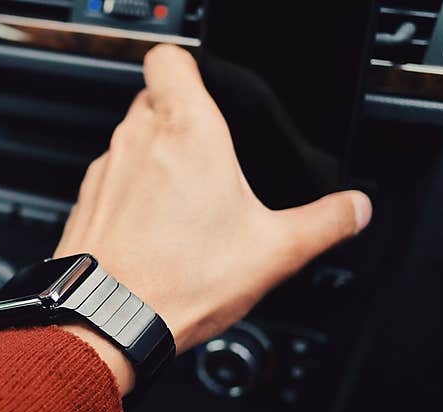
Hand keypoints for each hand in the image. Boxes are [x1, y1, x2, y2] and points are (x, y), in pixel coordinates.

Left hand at [57, 45, 371, 393]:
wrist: (109, 322)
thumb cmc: (179, 283)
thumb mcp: (273, 253)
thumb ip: (324, 223)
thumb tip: (354, 209)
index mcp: (187, 131)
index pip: (170, 58)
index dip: (190, 67)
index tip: (211, 93)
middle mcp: (137, 141)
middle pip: (155, 100)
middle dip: (182, 120)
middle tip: (211, 162)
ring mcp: (105, 171)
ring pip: (131, 142)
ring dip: (155, 161)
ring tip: (185, 208)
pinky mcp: (88, 203)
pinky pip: (112, 182)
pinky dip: (130, 195)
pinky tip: (155, 233)